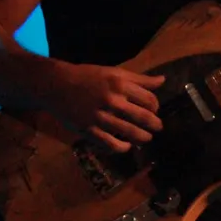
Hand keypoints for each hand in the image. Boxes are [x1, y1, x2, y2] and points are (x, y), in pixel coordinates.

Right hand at [45, 63, 164, 153]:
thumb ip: (140, 79)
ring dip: (142, 138)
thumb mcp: (115, 72)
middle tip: (158, 128)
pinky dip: (122, 148)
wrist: (57, 85)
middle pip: (143, 117)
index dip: (156, 106)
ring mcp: (101, 117)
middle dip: (155, 124)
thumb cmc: (88, 76)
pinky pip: (111, 144)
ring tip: (146, 138)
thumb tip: (163, 80)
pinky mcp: (89, 130)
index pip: (149, 99)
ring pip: (130, 133)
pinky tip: (126, 146)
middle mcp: (113, 101)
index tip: (155, 110)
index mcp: (121, 84)